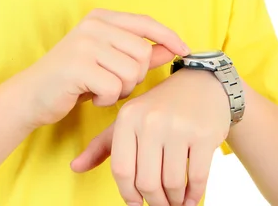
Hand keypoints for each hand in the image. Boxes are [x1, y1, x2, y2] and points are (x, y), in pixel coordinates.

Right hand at [23, 8, 189, 128]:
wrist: (31, 95)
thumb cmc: (74, 78)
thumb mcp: (108, 60)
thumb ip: (139, 53)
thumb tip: (171, 49)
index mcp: (102, 17)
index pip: (145, 22)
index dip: (168, 36)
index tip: (185, 49)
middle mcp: (94, 24)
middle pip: (142, 52)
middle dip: (136, 76)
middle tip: (115, 82)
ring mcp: (85, 43)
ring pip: (131, 72)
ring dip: (122, 89)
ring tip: (102, 88)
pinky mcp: (78, 66)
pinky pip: (114, 87)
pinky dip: (107, 99)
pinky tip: (91, 96)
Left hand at [71, 68, 230, 205]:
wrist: (201, 83)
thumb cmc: (161, 106)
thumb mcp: (130, 119)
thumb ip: (103, 145)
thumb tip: (75, 168)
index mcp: (128, 117)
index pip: (122, 170)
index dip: (129, 195)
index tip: (137, 204)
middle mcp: (151, 120)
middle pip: (147, 181)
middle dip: (154, 202)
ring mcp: (178, 126)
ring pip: (171, 183)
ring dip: (174, 202)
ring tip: (175, 202)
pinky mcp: (203, 134)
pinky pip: (196, 178)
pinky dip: (193, 195)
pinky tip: (190, 197)